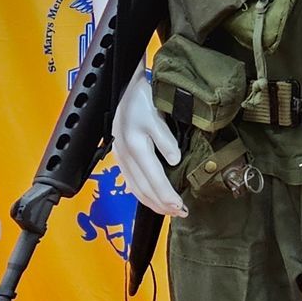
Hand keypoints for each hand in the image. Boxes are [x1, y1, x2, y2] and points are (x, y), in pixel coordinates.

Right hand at [113, 66, 185, 217]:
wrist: (125, 87)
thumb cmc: (142, 98)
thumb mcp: (156, 114)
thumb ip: (165, 139)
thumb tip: (174, 160)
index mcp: (136, 147)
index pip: (154, 180)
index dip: (167, 196)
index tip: (181, 207)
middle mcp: (126, 156)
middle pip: (144, 189)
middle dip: (162, 205)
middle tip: (180, 213)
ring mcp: (121, 157)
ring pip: (135, 188)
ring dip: (152, 202)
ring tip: (168, 210)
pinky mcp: (120, 156)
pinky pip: (130, 181)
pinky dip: (141, 194)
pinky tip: (151, 198)